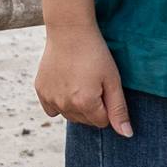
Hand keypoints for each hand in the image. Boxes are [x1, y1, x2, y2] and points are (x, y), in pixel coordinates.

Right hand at [36, 20, 133, 136]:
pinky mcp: (40, 90)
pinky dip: (60, 102)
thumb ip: (118, 110)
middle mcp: (64, 105)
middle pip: (85, 121)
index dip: (107, 106)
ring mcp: (50, 99)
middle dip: (92, 108)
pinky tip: (66, 85)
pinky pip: (52, 109)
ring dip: (76, 106)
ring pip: (69, 116)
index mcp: (85, 104)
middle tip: (93, 82)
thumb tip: (126, 135)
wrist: (69, 31)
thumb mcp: (113, 80)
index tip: (104, 87)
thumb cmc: (95, 54)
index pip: (101, 122)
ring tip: (80, 81)